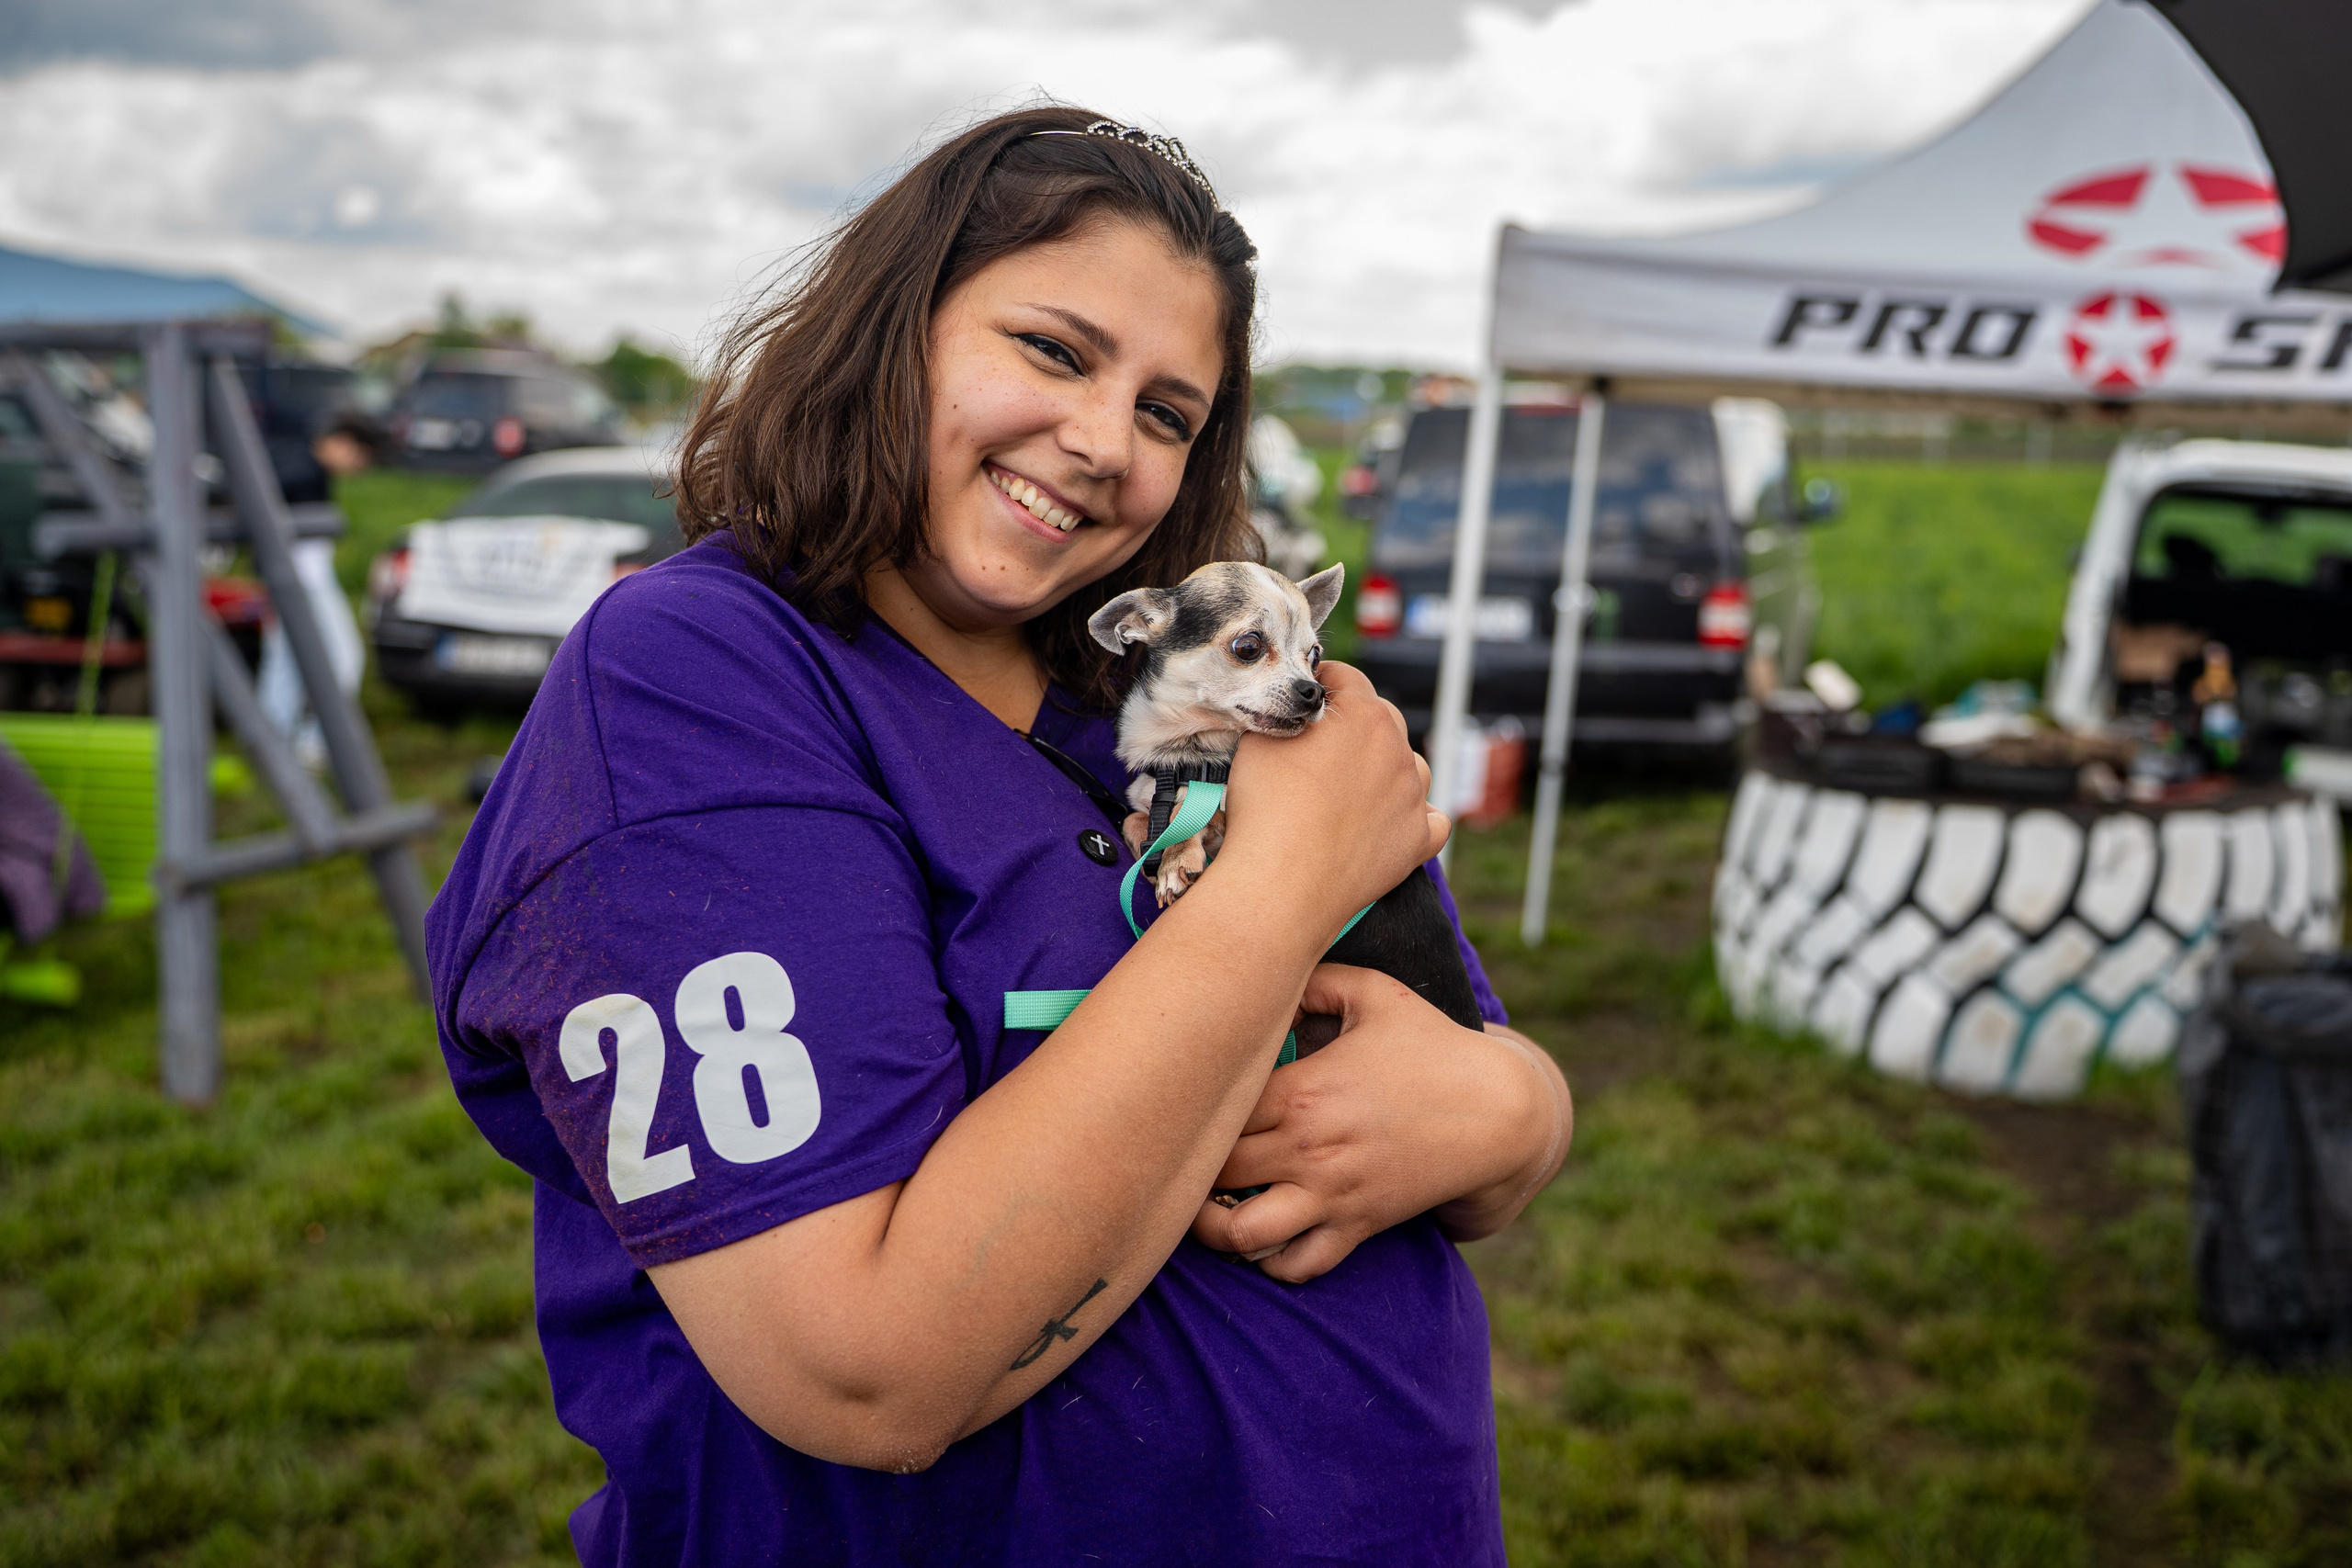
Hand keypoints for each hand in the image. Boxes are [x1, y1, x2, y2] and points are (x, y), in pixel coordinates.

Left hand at [1187, 963, 1571, 1282]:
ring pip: (1243, 1235)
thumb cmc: (1433, 1047)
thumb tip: (1264, 983)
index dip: (1192, 1107)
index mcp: (1302, 1092)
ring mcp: (1332, 1195)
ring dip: (1214, 1226)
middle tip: (1187, 1151)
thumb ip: (1314, 980)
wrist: (1498, 1111)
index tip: (1191, 1097)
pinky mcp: (1357, 1226)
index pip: (1213, 1112)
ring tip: (1210, 1204)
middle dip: (1190, 1165)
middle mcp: (1309, 1149)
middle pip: (1213, 1173)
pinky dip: (1269, 1259)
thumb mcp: (1375, 994)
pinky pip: (1297, 1266)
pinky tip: (1263, 1232)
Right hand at [1218, 662, 1448, 937]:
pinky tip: (1387, 823)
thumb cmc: (1267, 809)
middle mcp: (1397, 750)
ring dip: (1386, 771)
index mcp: (1363, 715)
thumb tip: (1294, 717)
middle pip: (1382, 720)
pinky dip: (1413, 818)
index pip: (1347, 678)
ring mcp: (1413, 796)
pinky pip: (1430, 819)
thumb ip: (1286, 717)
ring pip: (1409, 768)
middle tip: (1322, 749)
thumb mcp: (1259, 742)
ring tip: (1350, 793)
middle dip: (1355, 727)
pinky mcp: (1418, 839)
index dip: (1323, 683)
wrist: (1284, 883)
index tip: (1309, 697)